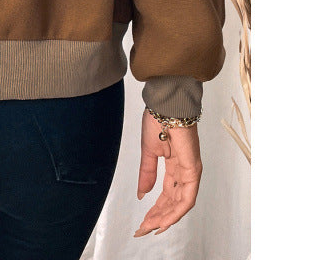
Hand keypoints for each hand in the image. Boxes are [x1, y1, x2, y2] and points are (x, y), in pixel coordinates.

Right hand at [133, 108, 202, 236]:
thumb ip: (146, 174)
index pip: (166, 194)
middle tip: (144, 228)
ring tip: (151, 227)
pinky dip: (176, 210)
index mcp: (174, 166)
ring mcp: (190, 171)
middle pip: (173, 202)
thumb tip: (142, 193)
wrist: (165, 105)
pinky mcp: (193, 169)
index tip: (143, 220)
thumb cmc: (158, 120)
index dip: (155, 208)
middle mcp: (184, 171)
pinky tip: (165, 219)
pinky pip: (187, 196)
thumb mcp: (148, 152)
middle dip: (158, 217)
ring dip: (166, 218)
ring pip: (180, 203)